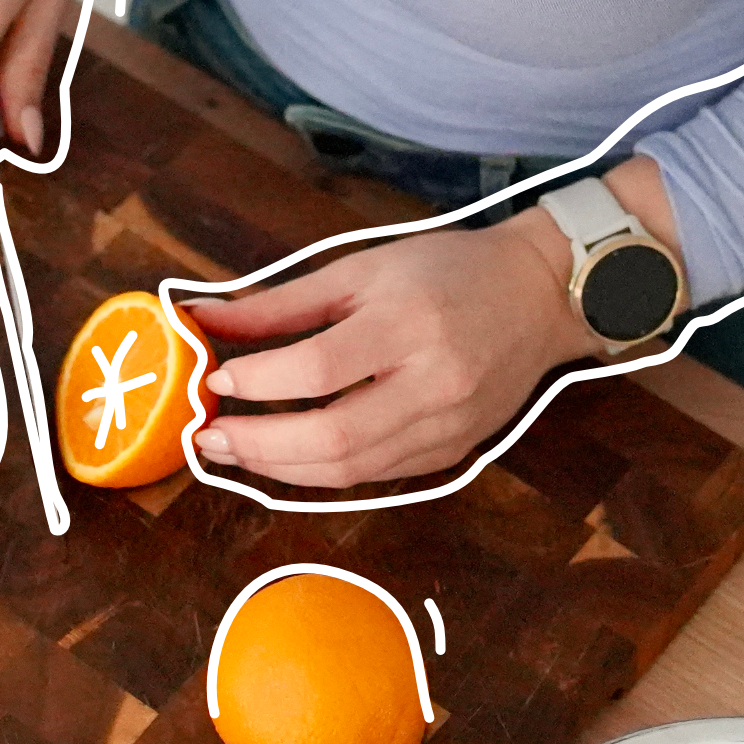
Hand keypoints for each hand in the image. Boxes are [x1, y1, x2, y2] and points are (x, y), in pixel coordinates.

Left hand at [186, 211, 604, 491]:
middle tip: (208, 437)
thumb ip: (282, 302)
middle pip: (334, 438)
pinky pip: (376, 476)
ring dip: (282, 468)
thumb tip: (204, 316)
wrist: (540, 295)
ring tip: (236, 451)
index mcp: (407, 323)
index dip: (260, 381)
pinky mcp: (453, 451)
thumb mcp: (361, 267)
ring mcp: (448, 426)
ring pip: (352, 470)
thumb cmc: (446, 270)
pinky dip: (323, 473)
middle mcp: (433, 383)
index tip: (216, 380)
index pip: (320, 368)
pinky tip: (288, 457)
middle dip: (259, 445)